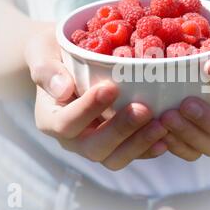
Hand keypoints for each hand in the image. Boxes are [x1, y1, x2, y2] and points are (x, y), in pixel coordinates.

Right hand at [25, 27, 166, 169]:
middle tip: (144, 109)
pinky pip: (132, 153)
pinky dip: (149, 148)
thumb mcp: (41, 51)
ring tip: (162, 125)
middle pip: (94, 147)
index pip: (67, 122)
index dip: (88, 109)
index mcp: (51, 118)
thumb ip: (46, 69)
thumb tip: (62, 89)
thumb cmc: (53, 52)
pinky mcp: (116, 143)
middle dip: (120, 130)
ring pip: (115, 158)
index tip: (110, 88)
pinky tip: (167, 136)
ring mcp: (95, 143)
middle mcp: (72, 138)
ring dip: (139, 144)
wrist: (66, 60)